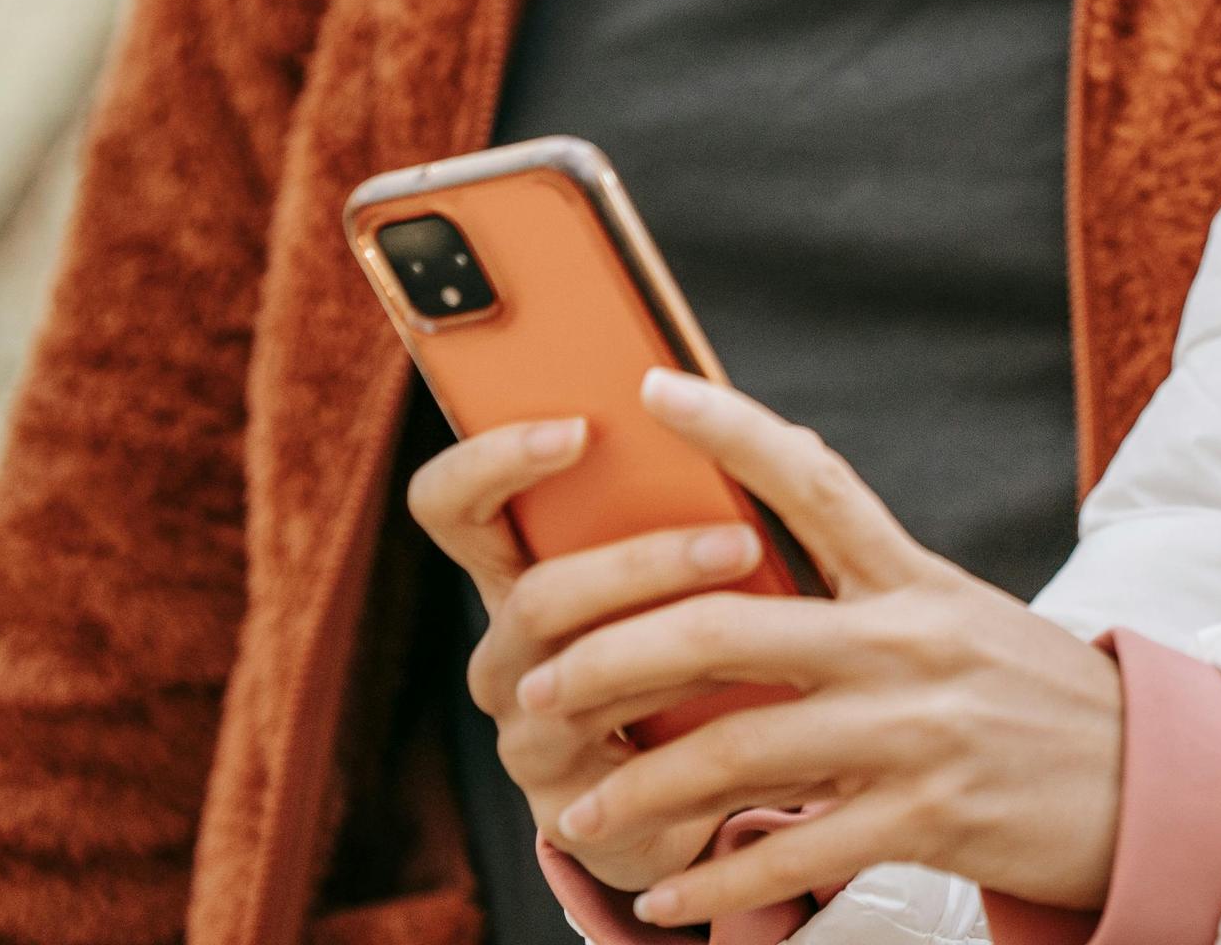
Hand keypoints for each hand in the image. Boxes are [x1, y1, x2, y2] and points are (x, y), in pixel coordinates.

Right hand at [406, 415, 759, 892]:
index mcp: (516, 570)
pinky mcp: (568, 804)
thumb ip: (689, 496)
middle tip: (739, 541)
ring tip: (771, 615)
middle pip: (535, 598)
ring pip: (584, 677)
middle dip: (642, 566)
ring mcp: (525, 730)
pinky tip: (763, 695)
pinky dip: (699, 717)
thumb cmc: (699, 637)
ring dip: (684, 641)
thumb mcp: (682, 564)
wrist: (710, 776)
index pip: (448, 506)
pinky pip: (625, 756)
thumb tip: (749, 416)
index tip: (577, 428)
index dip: (490, 462)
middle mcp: (506, 650)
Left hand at [512, 371, 1125, 928]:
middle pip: (725, 626)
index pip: (813, 479)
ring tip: (578, 812)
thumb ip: (866, 596)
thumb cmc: (1033, 697)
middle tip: (536, 683)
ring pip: (738, 750)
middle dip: (608, 655)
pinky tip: (665, 894)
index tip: (649, 391)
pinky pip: (795, 852)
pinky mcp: (930, 816)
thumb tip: (750, 570)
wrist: (1150, 779)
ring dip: (638, 788)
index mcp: (915, 580)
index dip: (730, 428)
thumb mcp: (960, 618)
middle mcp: (910, 640)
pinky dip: (716, 881)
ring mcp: (919, 729)